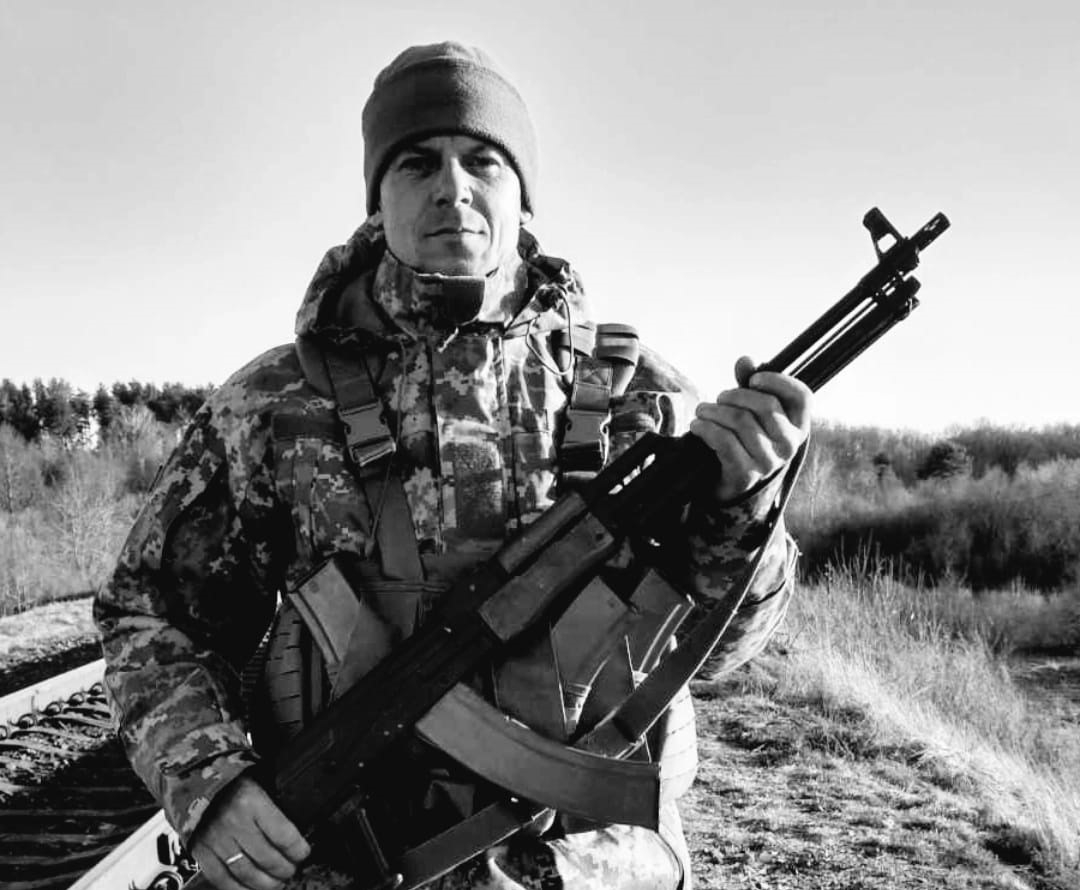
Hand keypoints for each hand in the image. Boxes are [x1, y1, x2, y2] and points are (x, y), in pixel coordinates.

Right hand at [189, 774, 310, 889]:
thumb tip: (301, 830)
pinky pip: (222, 879)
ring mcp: (215, 838)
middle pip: (267, 858)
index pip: (283, 835)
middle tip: (290, 870)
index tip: (303, 854)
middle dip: (284, 869)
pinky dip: (239, 888)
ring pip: (247, 873)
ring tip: (275, 882)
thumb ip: (279, 805)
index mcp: (252, 800)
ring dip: (266, 883)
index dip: (298, 850)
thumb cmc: (237, 782)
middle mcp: (233, 821)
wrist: (199, 781)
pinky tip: (251, 888)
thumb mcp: (263, 782)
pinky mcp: (201, 851)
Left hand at [689, 356, 811, 502]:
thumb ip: (750, 383)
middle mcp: (789, 445)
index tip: (753, 379)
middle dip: (734, 395)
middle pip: (765, 404)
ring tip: (702, 411)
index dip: (778, 381)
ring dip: (713, 411)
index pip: (802, 396)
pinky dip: (705, 428)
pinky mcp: (745, 474)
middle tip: (719, 398)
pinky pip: (724, 441)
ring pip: (740, 421)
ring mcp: (769, 462)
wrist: (730, 483)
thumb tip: (745, 360)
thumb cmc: (743, 439)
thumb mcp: (751, 411)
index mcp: (798, 426)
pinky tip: (697, 426)